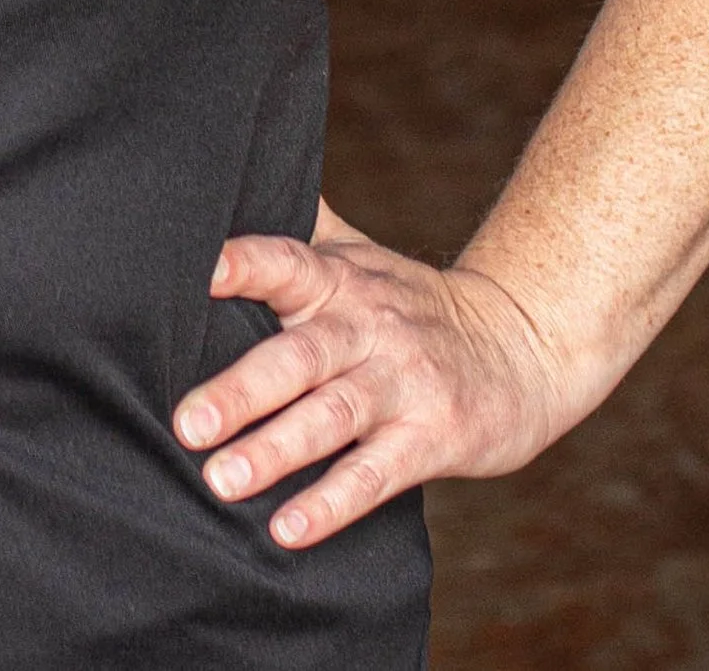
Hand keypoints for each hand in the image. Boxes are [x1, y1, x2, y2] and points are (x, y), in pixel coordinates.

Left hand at [170, 209, 576, 549]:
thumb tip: (229, 178)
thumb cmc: (412, 303)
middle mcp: (368, 326)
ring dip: (275, 451)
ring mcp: (402, 383)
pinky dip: (332, 502)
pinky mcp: (432, 437)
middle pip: (298, 356)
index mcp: (341, 278)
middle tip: (187, 424)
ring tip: (221, 481)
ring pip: (331, 417)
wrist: (521, 346)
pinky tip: (287, 529)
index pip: (287, 262)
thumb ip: (299, 224)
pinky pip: (376, 474)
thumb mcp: (359, 254)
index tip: (201, 273)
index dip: (246, 264)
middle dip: (241, 391)